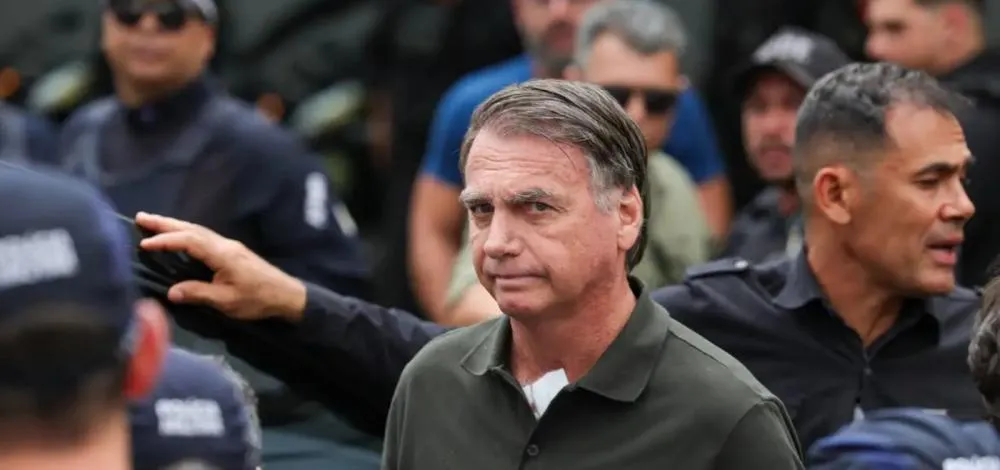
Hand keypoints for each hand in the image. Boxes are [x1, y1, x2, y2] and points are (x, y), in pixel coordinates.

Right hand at [135, 212, 307, 321]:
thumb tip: (171, 291)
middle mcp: (224, 244)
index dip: (166, 240)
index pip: (189, 241)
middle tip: (140, 218)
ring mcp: (229, 245)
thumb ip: (199, 294)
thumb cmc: (257, 299)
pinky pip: (203, 236)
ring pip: (197, 230)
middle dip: (165, 223)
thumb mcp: (227, 301)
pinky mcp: (231, 250)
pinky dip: (186, 232)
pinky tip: (177, 236)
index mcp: (222, 254)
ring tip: (151, 223)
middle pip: (191, 229)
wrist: (286, 295)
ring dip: (174, 226)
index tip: (144, 243)